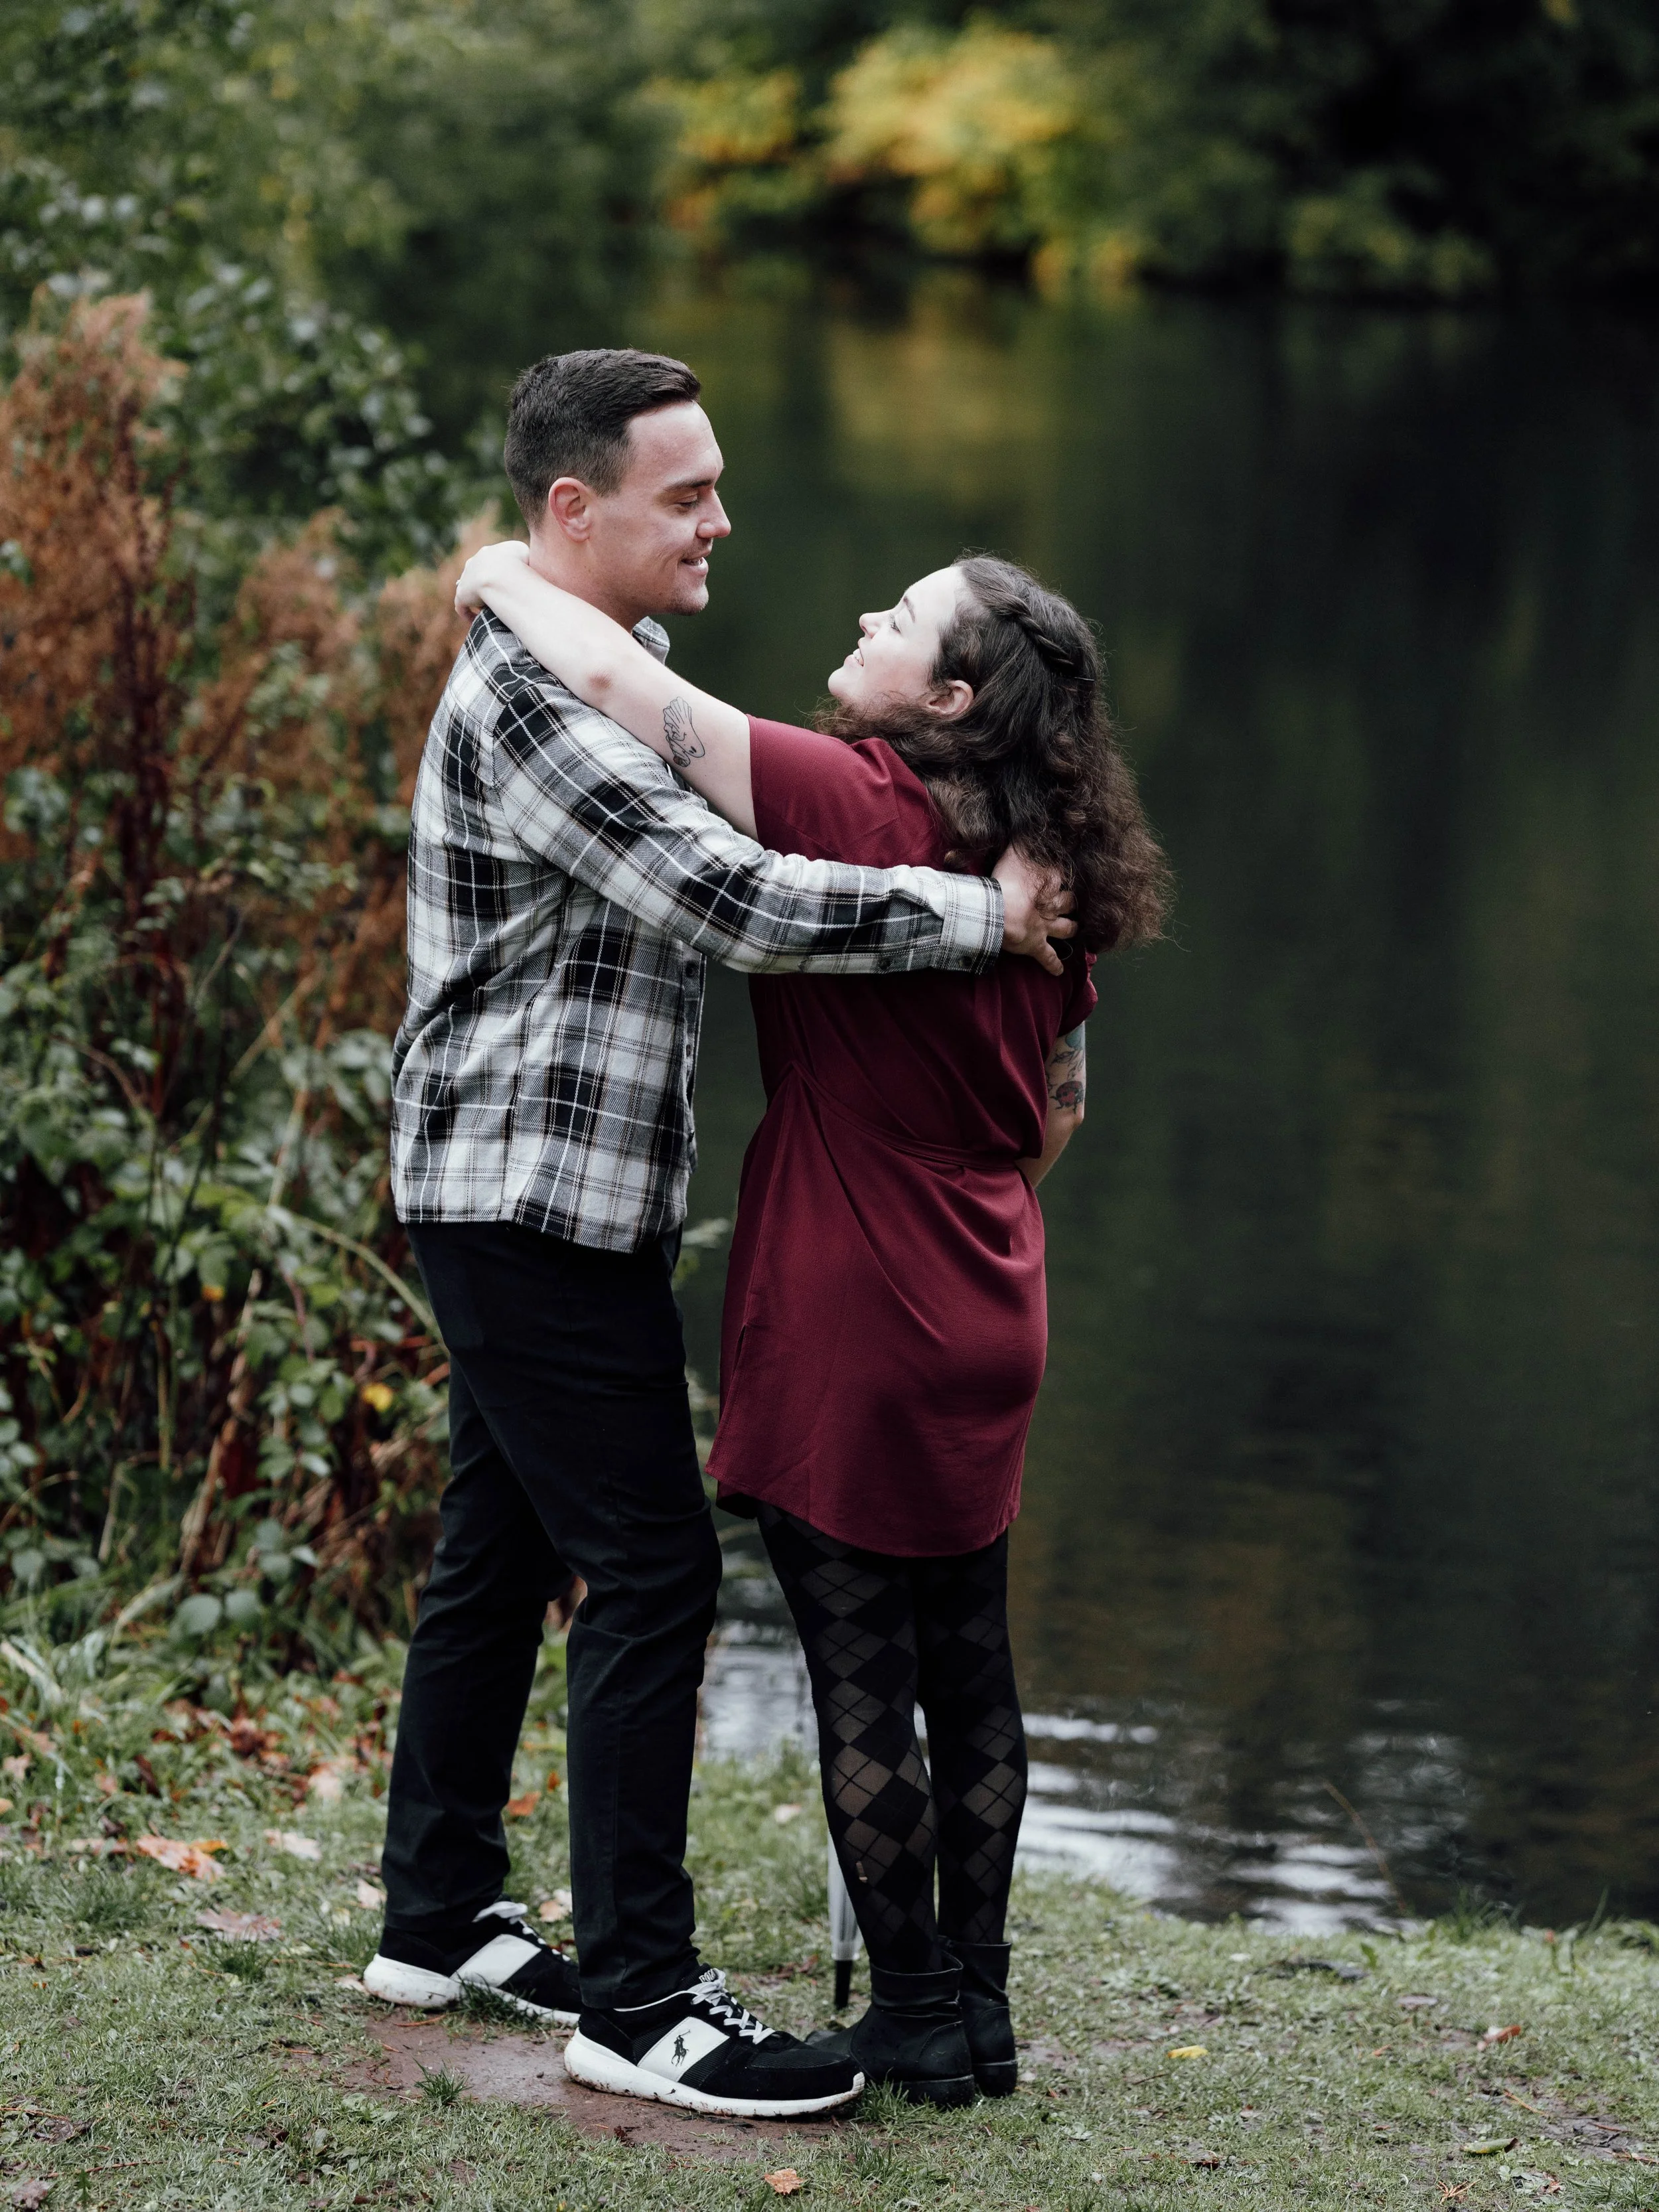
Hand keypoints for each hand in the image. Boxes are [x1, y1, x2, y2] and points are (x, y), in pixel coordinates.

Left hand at [454, 537, 530, 615]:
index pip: (490, 561)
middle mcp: (475, 561)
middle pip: (477, 573)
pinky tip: (475, 619)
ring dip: (476, 598)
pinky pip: (461, 605)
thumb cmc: (520, 566)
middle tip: (495, 597)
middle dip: (484, 583)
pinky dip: (467, 612)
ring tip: (485, 609)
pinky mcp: (462, 594)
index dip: (497, 573)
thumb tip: (523, 565)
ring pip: (468, 588)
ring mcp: (466, 577)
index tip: (504, 585)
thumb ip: (520, 557)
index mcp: (489, 552)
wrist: (503, 577)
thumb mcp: (524, 554)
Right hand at [993, 847, 1076, 975]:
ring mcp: (1046, 926)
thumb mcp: (1011, 852)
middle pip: (1069, 902)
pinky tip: (1059, 971)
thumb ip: (1019, 841)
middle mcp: (1051, 904)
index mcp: (1047, 881)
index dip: (1060, 875)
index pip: (1060, 875)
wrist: (998, 910)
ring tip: (1075, 929)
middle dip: (1071, 902)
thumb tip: (1028, 823)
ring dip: (1071, 928)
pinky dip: (1053, 965)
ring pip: (1066, 928)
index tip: (1059, 873)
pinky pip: (1048, 958)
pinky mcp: (1036, 946)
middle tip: (1071, 901)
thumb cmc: (1003, 880)